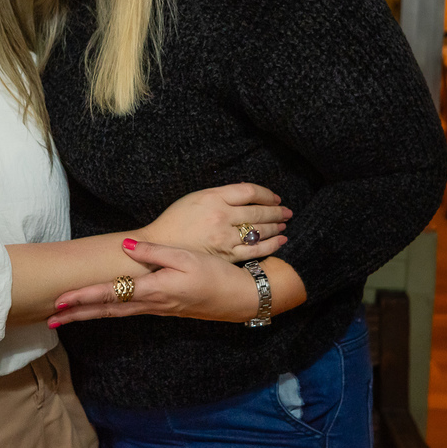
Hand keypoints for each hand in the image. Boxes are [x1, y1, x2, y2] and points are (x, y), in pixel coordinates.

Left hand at [48, 241, 260, 326]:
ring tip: (66, 317)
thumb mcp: (188, 258)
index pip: (110, 294)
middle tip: (50, 319)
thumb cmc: (216, 276)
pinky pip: (127, 311)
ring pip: (114, 313)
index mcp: (153, 290)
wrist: (239, 298)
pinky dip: (108, 311)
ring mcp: (155, 308)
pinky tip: (100, 310)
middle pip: (106, 310)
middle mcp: (150, 303)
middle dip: (77, 315)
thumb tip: (127, 245)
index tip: (60, 301)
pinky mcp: (161, 307)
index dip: (84, 297)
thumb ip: (156, 251)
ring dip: (89, 315)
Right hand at [139, 183, 290, 262]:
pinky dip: (271, 244)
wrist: (159, 246)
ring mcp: (225, 237)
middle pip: (258, 212)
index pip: (249, 192)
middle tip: (287, 211)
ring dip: (275, 226)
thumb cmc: (176, 220)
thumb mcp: (195, 198)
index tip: (274, 197)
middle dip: (276, 211)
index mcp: (213, 197)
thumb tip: (247, 195)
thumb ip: (221, 195)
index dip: (266, 194)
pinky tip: (280, 240)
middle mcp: (221, 216)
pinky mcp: (226, 255)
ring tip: (284, 223)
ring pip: (259, 231)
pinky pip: (255, 250)